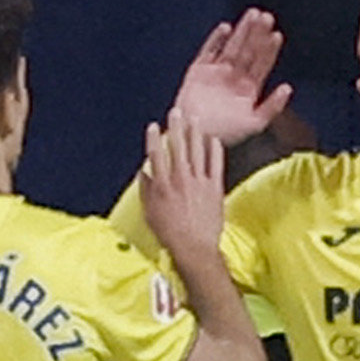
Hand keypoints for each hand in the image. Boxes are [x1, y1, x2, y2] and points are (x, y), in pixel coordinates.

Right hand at [139, 119, 227, 263]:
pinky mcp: (215, 188)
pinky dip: (215, 150)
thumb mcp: (150, 213)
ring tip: (195, 119)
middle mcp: (180, 179)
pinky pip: (216, 163)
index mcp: (162, 185)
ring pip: (197, 150)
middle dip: (176, 127)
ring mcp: (199, 182)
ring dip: (195, 132)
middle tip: (177, 112)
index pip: (156, 155)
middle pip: (177, 147)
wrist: (194, 248)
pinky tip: (214, 139)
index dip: (154, 138)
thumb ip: (146, 190)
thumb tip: (143, 173)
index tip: (153, 126)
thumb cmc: (170, 234)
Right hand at [167, 10, 292, 147]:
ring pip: (231, 47)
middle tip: (266, 17)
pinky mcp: (198, 71)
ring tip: (252, 15)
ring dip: (241, 31)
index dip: (269, 50)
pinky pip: (208, 51)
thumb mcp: (254, 124)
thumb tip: (288, 87)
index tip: (277, 35)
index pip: (262, 64)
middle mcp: (233, 78)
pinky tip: (225, 28)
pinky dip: (216, 40)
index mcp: (248, 89)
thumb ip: (272, 107)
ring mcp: (216, 73)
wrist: (194, 138)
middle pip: (248, 51)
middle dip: (257, 34)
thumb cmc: (225, 135)